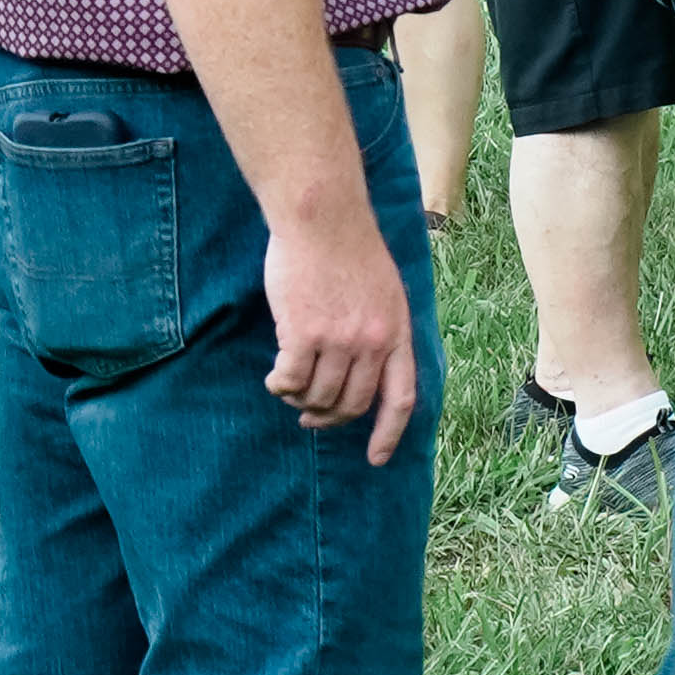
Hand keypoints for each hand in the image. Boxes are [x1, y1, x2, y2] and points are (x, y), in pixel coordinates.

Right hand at [260, 198, 422, 464]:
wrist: (322, 215)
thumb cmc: (348, 246)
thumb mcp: (386, 290)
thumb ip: (380, 328)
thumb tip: (366, 369)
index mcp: (396, 332)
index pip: (400, 398)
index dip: (387, 434)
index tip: (375, 458)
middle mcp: (372, 342)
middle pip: (351, 404)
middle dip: (328, 418)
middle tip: (309, 417)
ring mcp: (339, 340)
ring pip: (318, 396)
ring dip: (300, 399)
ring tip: (288, 386)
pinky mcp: (303, 333)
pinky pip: (290, 380)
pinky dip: (280, 385)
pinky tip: (274, 378)